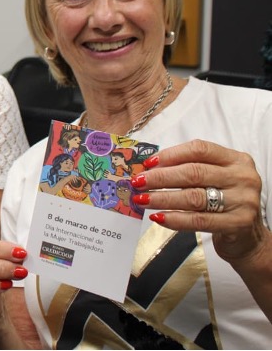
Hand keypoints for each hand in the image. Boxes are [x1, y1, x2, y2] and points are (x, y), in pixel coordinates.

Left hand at [131, 139, 268, 262]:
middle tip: (138, 183)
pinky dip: (175, 219)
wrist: (248, 235)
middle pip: (193, 173)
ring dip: (162, 198)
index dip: (170, 155)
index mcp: (235, 159)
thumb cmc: (224, 201)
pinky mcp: (238, 223)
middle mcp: (243, 177)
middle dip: (160, 178)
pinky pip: (199, 220)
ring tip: (142, 200)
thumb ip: (189, 169)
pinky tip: (158, 217)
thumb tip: (150, 167)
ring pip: (194, 197)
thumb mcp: (214, 178)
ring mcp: (243, 201)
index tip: (148, 163)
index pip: (199, 149)